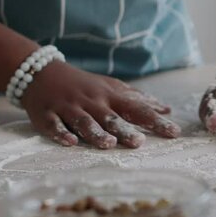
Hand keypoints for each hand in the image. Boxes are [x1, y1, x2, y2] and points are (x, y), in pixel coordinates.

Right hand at [20, 62, 179, 148]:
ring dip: (96, 132)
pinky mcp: (47, 115)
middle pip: (110, 117)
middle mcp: (92, 101)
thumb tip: (167, 109)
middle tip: (139, 143)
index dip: (155, 120)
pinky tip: (70, 142)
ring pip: (84, 121)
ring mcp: (69, 108)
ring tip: (108, 144)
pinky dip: (61, 134)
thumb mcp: (113, 87)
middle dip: (124, 129)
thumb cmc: (85, 84)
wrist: (42, 72)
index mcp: (110, 96)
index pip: (137, 109)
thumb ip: (139, 99)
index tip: (173, 132)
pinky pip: (54, 125)